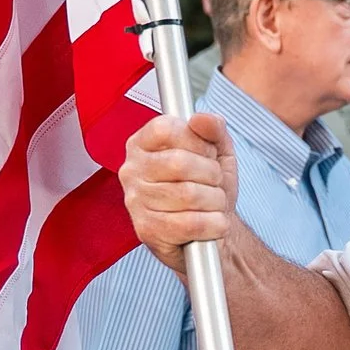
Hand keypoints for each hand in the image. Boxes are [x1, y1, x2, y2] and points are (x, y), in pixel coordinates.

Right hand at [120, 109, 236, 269]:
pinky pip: (189, 223)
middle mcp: (132, 170)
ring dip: (215, 201)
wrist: (211, 231)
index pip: (166, 129)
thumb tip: (202, 118)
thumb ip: (214, 129)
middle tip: (214, 182)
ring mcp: (135, 201)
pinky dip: (213, 224)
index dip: (197, 141)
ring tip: (214, 203)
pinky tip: (213, 223)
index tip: (206, 153)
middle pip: (179, 162)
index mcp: (142, 143)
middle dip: (211, 174)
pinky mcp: (146, 230)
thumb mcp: (217, 151)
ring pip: (188, 194)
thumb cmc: (207, 188)